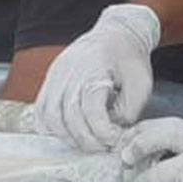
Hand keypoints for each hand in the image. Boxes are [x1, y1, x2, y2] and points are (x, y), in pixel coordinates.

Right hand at [35, 4, 160, 151]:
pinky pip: (42, 109)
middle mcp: (69, 71)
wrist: (116, 34)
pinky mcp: (50, 79)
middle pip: (68, 115)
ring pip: (50, 116)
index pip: (90, 109)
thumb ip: (127, 112)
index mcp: (94, 69)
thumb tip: (111, 135)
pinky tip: (69, 134)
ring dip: (68, 136)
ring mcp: (56, 74)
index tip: (115, 140)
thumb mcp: (141, 84)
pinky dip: (52, 127)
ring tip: (88, 143)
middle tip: (102, 147)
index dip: (102, 131)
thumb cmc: (129, 58)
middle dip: (86, 139)